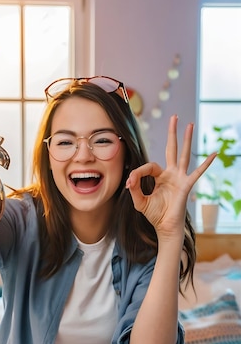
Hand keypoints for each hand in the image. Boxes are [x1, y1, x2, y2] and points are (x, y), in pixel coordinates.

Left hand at [125, 115, 216, 236]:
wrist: (164, 226)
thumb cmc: (154, 214)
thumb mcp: (139, 201)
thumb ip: (134, 188)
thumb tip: (129, 179)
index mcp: (159, 177)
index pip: (148, 166)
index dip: (138, 173)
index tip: (130, 183)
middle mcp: (171, 174)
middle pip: (171, 149)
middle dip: (172, 133)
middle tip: (173, 116)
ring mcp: (180, 178)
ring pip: (184, 155)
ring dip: (186, 140)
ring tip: (190, 124)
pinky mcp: (186, 185)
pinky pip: (197, 172)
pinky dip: (205, 163)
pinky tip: (214, 154)